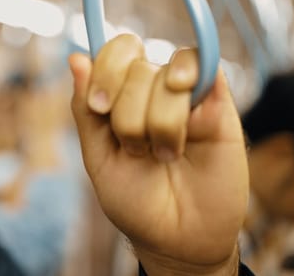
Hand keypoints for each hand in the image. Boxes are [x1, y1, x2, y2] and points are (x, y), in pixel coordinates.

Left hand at [69, 34, 248, 274]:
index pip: (111, 55)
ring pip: (165, 74)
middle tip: (137, 149)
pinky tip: (183, 89)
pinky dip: (188, 72)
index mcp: (119, 98)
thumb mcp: (99, 157)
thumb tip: (76, 58)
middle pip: (135, 66)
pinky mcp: (218, 104)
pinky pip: (203, 65)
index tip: (99, 108)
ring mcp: (185, 95)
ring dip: (159, 122)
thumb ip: (85, 109)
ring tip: (166, 154)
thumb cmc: (135, 200)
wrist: (178, 238)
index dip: (104, 73)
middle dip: (128, 114)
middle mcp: (151, 90)